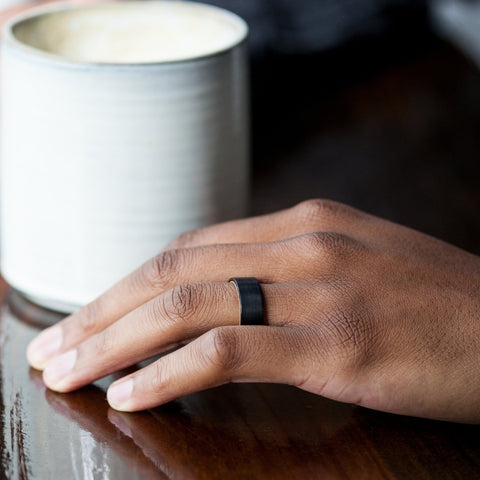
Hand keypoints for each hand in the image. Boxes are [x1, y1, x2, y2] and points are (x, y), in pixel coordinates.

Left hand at [26, 199, 479, 421]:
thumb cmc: (430, 301)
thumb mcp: (351, 261)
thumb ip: (284, 267)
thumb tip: (221, 289)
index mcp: (303, 222)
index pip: (190, 245)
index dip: (130, 279)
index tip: (90, 312)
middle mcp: (301, 243)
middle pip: (173, 268)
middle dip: (103, 307)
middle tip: (53, 342)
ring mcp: (318, 289)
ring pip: (187, 303)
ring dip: (116, 339)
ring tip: (69, 369)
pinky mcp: (336, 343)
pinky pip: (228, 351)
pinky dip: (170, 372)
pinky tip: (132, 392)